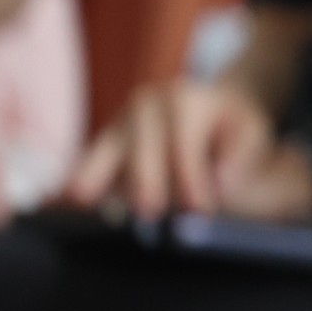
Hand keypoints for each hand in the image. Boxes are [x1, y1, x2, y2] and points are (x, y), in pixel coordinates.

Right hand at [62, 78, 274, 220]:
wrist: (210, 111)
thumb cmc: (232, 127)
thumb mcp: (252, 132)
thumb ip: (243, 155)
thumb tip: (220, 183)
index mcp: (182, 98)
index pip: (183, 145)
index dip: (191, 178)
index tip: (200, 208)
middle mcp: (144, 106)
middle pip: (140, 151)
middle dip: (148, 183)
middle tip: (151, 212)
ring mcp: (118, 126)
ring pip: (103, 156)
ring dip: (96, 179)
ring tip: (80, 200)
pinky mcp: (103, 148)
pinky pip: (86, 167)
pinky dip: (78, 184)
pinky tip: (60, 203)